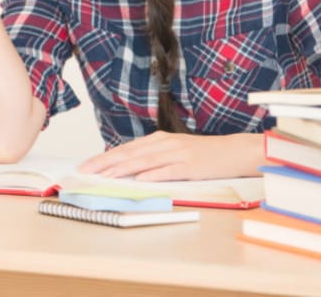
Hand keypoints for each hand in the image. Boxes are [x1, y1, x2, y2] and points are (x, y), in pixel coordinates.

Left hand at [77, 131, 264, 180]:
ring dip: (124, 168)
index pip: (126, 149)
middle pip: (130, 153)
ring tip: (105, 175)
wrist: (234, 151)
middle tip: (86, 170)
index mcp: (159, 140)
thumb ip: (153, 157)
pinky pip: (170, 171)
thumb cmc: (203, 154)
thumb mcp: (175, 151)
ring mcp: (178, 154)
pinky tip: (141, 180)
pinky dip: (154, 175)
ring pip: (145, 161)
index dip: (105, 157)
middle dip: (106, 162)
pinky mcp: (191, 166)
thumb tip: (129, 169)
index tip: (86, 165)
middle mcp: (166, 144)